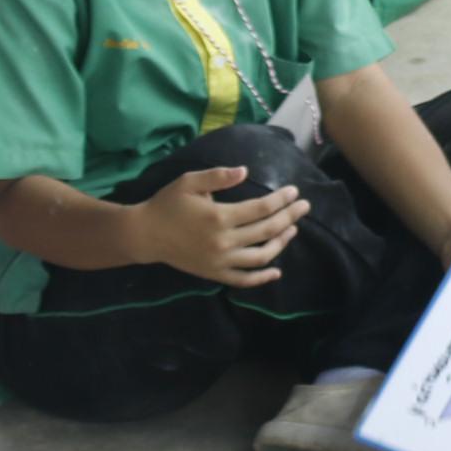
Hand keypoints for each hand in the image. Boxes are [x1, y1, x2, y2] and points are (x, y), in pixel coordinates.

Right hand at [131, 163, 308, 286]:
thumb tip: (245, 171)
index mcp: (219, 217)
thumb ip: (219, 176)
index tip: (294, 191)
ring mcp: (220, 261)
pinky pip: (243, 280)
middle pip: (266, 231)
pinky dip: (261, 277)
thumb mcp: (190, 182)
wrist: (145, 235)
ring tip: (292, 229)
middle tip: (305, 207)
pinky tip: (276, 270)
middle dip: (289, 217)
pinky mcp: (214, 273)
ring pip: (260, 257)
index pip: (261, 209)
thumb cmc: (168, 204)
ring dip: (281, 243)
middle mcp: (223, 242)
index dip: (281, 200)